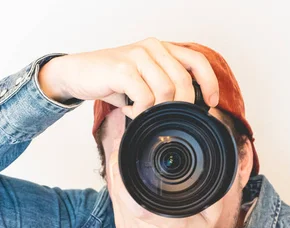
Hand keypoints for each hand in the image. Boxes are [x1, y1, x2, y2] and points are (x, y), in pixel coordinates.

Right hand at [39, 37, 219, 117]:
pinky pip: (145, 97)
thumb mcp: (144, 80)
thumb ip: (166, 86)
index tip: (211, 103)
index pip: (196, 60)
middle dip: (179, 106)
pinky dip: (139, 111)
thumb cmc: (113, 80)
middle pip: (183, 81)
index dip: (209, 82)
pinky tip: (129, 109)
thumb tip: (189, 111)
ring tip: (140, 111)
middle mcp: (152, 48)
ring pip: (165, 91)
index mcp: (162, 48)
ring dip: (155, 110)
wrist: (78, 73)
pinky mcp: (122, 68)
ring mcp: (137, 56)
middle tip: (165, 117)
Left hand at [107, 138, 222, 227]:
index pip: (137, 195)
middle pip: (120, 191)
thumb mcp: (211, 218)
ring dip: (115, 175)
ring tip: (120, 156)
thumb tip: (217, 169)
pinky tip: (121, 176)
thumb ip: (213, 194)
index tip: (127, 151)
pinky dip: (116, 188)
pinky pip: (115, 204)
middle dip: (118, 167)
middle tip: (121, 147)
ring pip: (115, 197)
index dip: (125, 171)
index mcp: (168, 225)